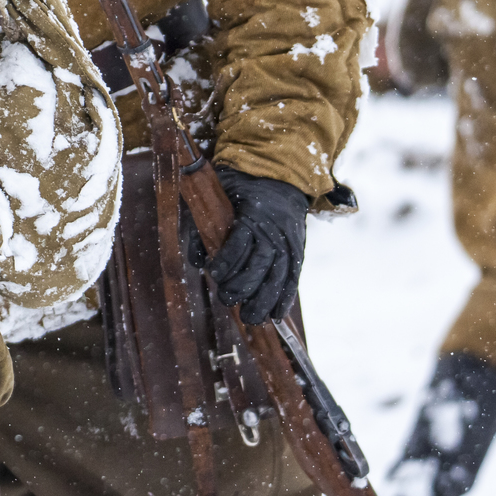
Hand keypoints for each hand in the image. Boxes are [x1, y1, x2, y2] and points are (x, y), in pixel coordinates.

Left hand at [200, 166, 308, 325]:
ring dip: (264, 300)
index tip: (214, 273)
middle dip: (243, 286)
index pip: (239, 242)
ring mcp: (289, 241)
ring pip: (278, 275)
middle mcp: (274, 229)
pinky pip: (293, 277)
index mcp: (253, 212)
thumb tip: (197, 262)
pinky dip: (285, 297)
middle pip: (260, 264)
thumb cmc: (241, 187)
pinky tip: (277, 315)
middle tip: (227, 299)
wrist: (281, 177)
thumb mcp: (217, 197)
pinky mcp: (298, 250)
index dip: (226, 261)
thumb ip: (203, 225)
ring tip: (251, 318)